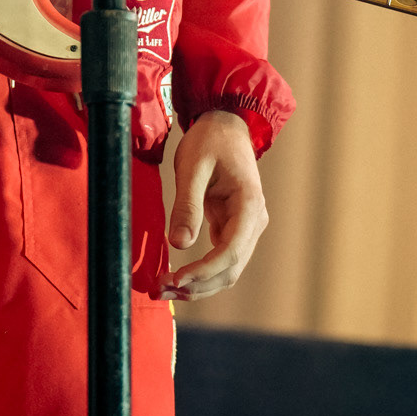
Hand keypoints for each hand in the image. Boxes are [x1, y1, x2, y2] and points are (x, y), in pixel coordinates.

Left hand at [163, 108, 267, 300]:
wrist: (225, 124)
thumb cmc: (209, 140)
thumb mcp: (192, 166)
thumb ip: (187, 204)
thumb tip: (179, 245)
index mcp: (249, 205)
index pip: (230, 252)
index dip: (204, 271)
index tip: (176, 279)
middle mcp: (254, 221)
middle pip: (231, 268)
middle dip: (198, 285)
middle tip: (162, 291)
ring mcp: (247, 227)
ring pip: (227, 269)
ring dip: (199, 285)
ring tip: (165, 290)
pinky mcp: (234, 228)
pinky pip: (221, 258)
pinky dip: (201, 272)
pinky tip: (178, 278)